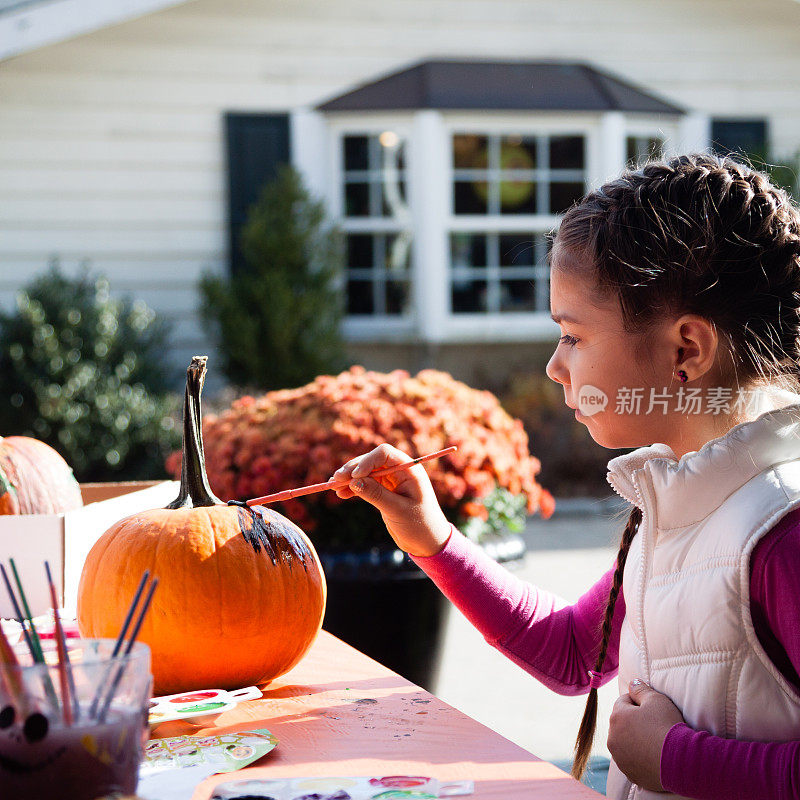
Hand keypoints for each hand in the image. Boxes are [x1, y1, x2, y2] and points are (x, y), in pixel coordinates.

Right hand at [331, 443, 451, 556]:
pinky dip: (353, 488)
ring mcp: (391, 480)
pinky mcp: (384, 491)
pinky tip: (340, 494)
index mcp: (410, 470)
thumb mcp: (397, 510)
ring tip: (333, 487)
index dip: (367, 461)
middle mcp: (400, 471)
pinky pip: (365, 484)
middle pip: (371, 461)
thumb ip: (376, 495)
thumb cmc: (420, 525)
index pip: (384, 454)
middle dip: (353, 469)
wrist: (427, 542)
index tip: (354, 476)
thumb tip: (353, 481)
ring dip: (349, 478)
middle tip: (335, 479)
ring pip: (366, 472)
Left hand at [607, 679, 684, 791]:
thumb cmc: (667, 727)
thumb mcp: (656, 700)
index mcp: (616, 717)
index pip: (624, 701)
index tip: (653, 709)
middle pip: (623, 723)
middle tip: (655, 724)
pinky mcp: (630, 774)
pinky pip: (633, 761)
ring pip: (626, 743)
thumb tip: (632, 683)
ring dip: (635, 740)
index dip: (639, 702)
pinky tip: (654, 756)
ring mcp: (620, 758)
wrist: (682, 762)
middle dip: (635, 721)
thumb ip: (641, 689)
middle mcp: (613, 738)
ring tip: (655, 741)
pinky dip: (640, 757)